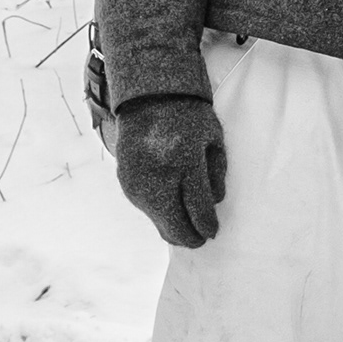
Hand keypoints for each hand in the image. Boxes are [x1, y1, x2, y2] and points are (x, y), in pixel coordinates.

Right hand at [114, 96, 226, 247]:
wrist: (148, 100)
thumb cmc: (189, 119)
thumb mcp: (213, 140)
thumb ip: (216, 175)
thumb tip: (213, 209)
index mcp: (185, 160)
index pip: (198, 208)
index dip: (207, 226)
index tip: (213, 232)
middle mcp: (158, 174)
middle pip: (175, 223)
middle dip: (190, 237)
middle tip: (201, 240)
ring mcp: (138, 181)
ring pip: (158, 221)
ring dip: (174, 228)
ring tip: (187, 229)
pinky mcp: (126, 184)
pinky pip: (147, 210)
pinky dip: (161, 214)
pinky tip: (171, 211)